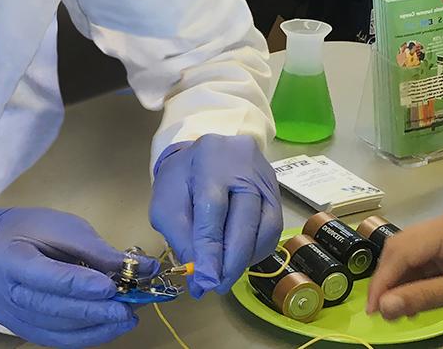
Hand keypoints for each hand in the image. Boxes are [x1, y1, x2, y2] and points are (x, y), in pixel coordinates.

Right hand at [0, 207, 148, 347]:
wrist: (0, 242)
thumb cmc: (33, 229)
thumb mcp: (65, 227)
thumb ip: (98, 251)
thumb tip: (142, 268)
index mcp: (7, 257)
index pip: (43, 275)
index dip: (77, 284)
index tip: (110, 287)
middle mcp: (0, 291)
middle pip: (48, 307)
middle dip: (91, 311)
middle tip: (125, 310)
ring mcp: (7, 314)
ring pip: (52, 329)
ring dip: (93, 327)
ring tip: (125, 318)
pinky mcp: (19, 328)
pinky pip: (53, 339)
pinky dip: (84, 336)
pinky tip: (108, 328)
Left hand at [149, 134, 281, 297]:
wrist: (206, 156)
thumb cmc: (182, 180)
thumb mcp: (166, 204)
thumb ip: (180, 237)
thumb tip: (199, 275)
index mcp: (209, 159)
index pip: (213, 208)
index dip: (210, 248)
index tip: (205, 280)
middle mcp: (244, 164)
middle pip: (245, 218)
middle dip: (231, 260)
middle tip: (216, 286)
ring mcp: (265, 177)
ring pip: (265, 227)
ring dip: (245, 258)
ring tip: (226, 274)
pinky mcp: (277, 192)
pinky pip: (273, 228)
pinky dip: (256, 250)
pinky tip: (239, 259)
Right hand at [367, 211, 442, 318]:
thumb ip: (424, 296)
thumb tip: (385, 307)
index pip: (402, 250)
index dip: (383, 280)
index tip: (372, 309)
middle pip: (402, 249)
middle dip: (388, 280)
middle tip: (381, 312)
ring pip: (411, 257)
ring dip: (400, 283)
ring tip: (396, 311)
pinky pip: (425, 264)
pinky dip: (415, 283)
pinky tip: (413, 302)